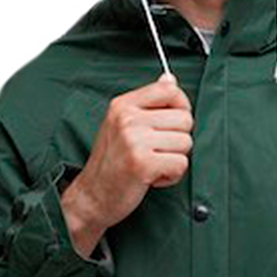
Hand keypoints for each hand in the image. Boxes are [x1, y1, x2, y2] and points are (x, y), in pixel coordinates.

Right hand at [59, 74, 194, 255]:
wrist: (91, 197)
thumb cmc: (109, 164)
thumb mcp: (121, 125)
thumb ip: (147, 104)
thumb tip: (170, 79)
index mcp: (123, 105)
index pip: (170, 90)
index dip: (181, 108)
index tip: (172, 124)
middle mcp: (128, 119)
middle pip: (185, 119)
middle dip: (178, 141)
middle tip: (157, 152)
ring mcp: (135, 140)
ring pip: (186, 143)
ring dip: (175, 160)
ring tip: (153, 165)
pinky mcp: (143, 163)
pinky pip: (181, 164)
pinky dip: (172, 176)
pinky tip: (153, 178)